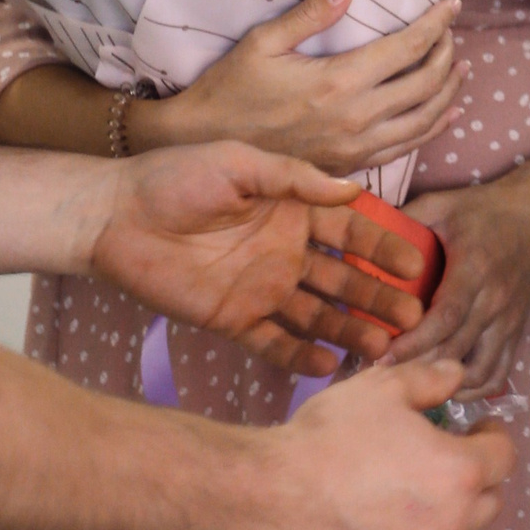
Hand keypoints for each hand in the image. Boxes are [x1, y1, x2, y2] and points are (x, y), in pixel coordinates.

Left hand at [90, 140, 431, 372]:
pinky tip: (330, 366)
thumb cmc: (174, 178)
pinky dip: (301, 356)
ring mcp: (262, 289)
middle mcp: (286, 252)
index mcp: (293, 211)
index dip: (385, 246)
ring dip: (352, 329)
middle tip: (413, 315)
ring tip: (384, 347)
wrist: (112, 216)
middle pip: (345, 278)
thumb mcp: (238, 163)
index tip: (417, 264)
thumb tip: (352, 187)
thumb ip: (294, 177)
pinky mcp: (234, 319)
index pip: (352, 230)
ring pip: (319, 315)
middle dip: (380, 296)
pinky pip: (275, 344)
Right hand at [143, 0, 461, 174]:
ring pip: (424, 121)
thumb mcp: (262, 43)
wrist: (203, 147)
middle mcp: (356, 118)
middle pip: (426, 84)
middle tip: (451, 32)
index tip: (453, 5)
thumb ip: (309, 15)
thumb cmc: (229, 89)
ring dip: (450, 92)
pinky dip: (432, 128)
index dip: (437, 24)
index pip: (408, 48)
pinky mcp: (350, 165)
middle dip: (447, 54)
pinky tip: (444, 114)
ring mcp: (356, 148)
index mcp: (338, 82)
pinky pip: (405, 148)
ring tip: (461, 68)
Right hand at [250, 356, 513, 529]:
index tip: (480, 426)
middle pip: (489, 503)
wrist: (273, 493)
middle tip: (451, 456)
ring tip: (426, 496)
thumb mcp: (384, 386)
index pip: (505, 456)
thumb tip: (457, 375)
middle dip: (478, 477)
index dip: (495, 435)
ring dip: (454, 519)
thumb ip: (431, 378)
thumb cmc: (332, 436)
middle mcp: (451, 523)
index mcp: (460, 474)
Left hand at [393, 165, 529, 394]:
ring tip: (408, 383)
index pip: (446, 316)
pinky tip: (444, 386)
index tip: (380, 356)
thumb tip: (361, 241)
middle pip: (455, 349)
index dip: (413, 342)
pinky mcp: (516, 332)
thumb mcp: (443, 204)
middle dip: (415, 367)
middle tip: (376, 376)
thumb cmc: (486, 209)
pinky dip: (472, 389)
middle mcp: (496, 301)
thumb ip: (404, 221)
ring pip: (477, 371)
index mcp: (475, 269)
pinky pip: (498, 374)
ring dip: (442, 383)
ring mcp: (509, 321)